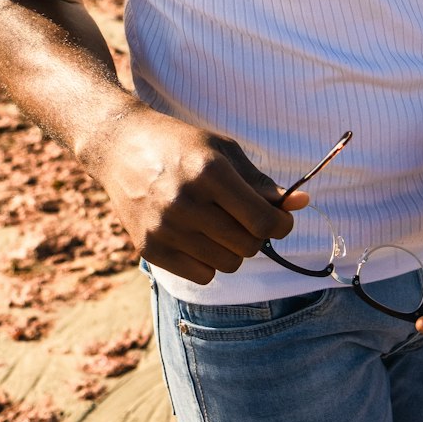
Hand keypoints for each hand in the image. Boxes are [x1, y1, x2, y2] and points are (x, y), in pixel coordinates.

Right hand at [88, 106, 308, 284]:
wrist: (120, 147)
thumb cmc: (181, 145)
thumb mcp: (224, 151)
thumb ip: (262, 183)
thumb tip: (302, 204)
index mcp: (210, 172)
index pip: (263, 220)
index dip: (281, 224)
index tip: (280, 220)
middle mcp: (186, 202)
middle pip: (248, 245)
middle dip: (256, 236)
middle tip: (245, 219)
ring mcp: (165, 228)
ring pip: (227, 264)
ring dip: (233, 250)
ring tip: (220, 226)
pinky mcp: (149, 248)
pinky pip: (201, 275)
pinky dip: (208, 262)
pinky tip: (198, 238)